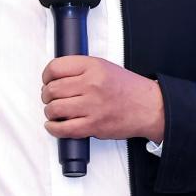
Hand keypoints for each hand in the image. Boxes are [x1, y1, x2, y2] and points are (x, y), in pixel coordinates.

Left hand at [41, 56, 164, 142]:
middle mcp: (91, 84)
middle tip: (50, 98)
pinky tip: (55, 125)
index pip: (55, 68)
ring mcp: (92, 106)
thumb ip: (81, 69)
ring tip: (55, 111)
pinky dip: (54, 128)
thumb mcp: (105, 67)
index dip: (46, 76)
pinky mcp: (94, 126)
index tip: (47, 80)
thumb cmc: (128, 88)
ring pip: (54, 109)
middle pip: (52, 89)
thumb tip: (55, 77)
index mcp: (93, 67)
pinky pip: (63, 129)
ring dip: (50, 112)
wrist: (149, 107)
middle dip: (46, 95)